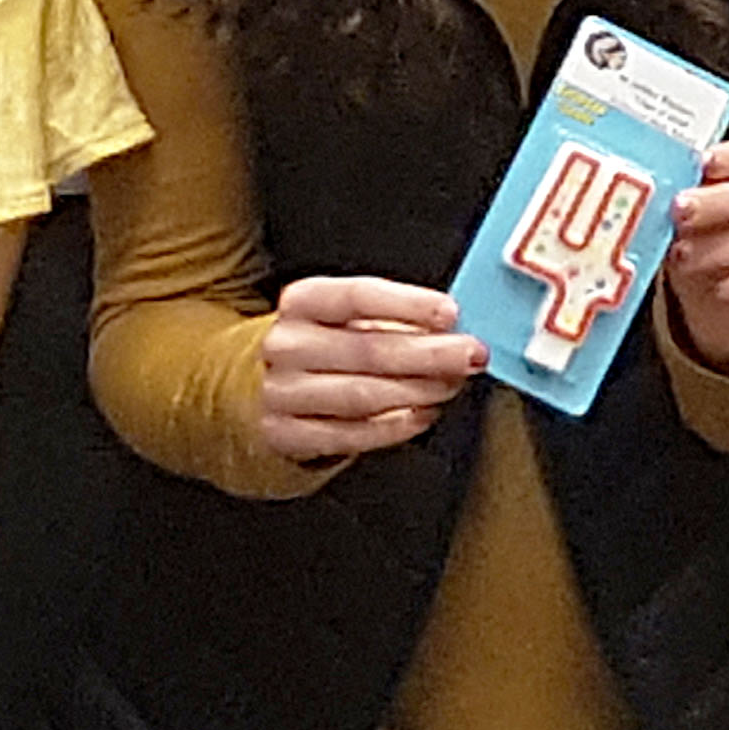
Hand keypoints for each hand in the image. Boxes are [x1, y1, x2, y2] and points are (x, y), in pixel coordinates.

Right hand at [252, 274, 491, 463]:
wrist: (257, 389)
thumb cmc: (321, 347)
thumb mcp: (345, 318)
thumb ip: (394, 320)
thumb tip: (451, 331)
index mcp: (303, 301)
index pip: (358, 295)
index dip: (408, 304)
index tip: (450, 313)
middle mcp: (287, 345)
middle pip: (367, 349)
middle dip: (429, 354)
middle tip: (470, 355)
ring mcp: (282, 392)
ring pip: (362, 395)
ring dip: (418, 391)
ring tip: (451, 385)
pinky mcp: (285, 434)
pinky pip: (349, 434)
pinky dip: (394, 426)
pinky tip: (422, 415)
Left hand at [664, 129, 728, 371]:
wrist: (726, 311)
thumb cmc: (717, 249)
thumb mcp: (703, 217)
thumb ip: (699, 194)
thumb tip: (671, 179)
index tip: (704, 163)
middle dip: (726, 200)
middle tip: (682, 209)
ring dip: (726, 246)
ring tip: (685, 254)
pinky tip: (721, 289)